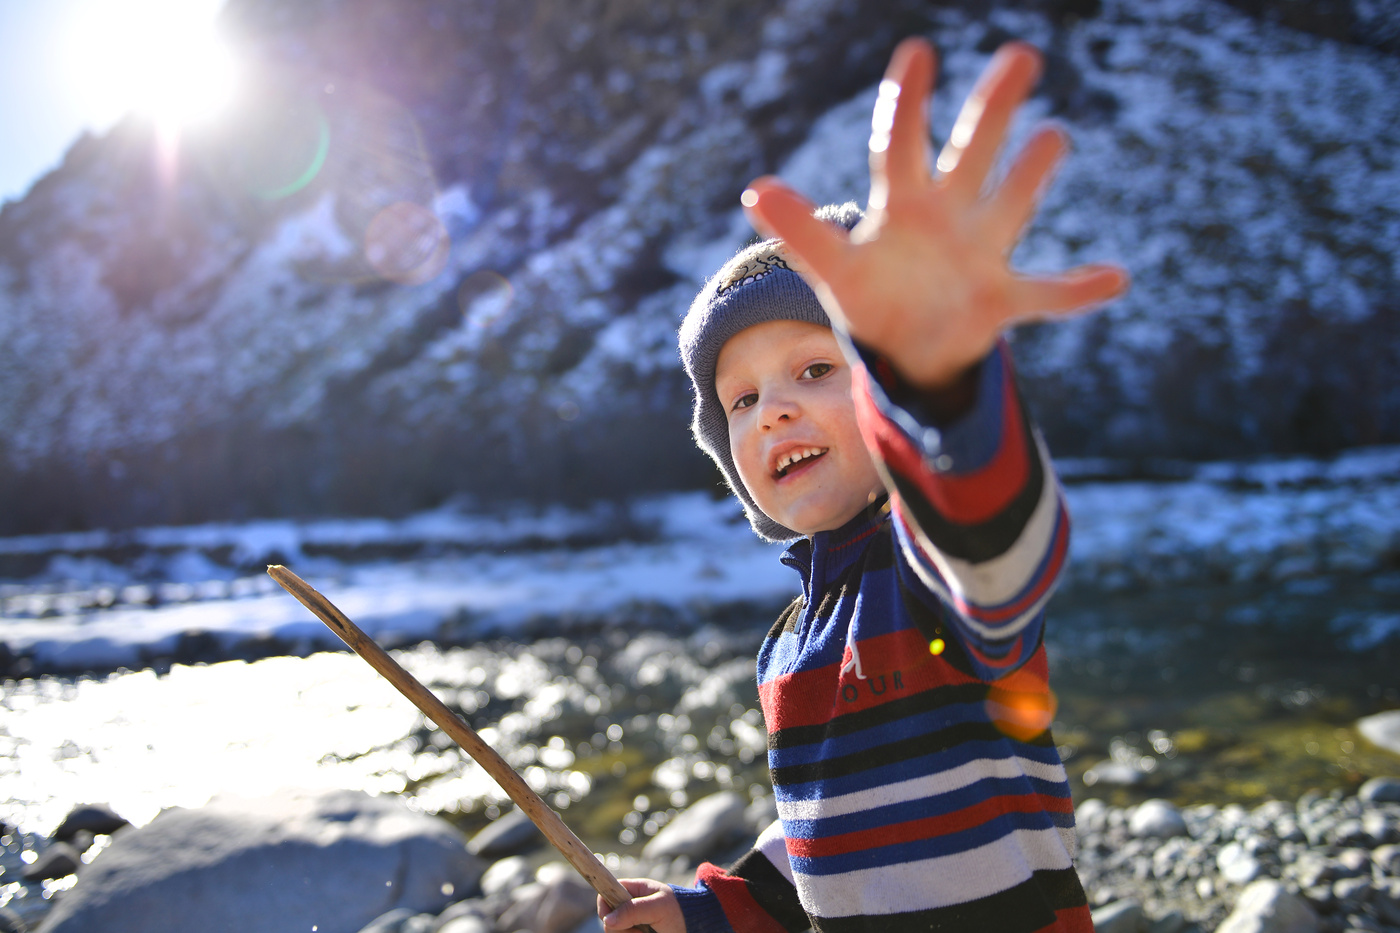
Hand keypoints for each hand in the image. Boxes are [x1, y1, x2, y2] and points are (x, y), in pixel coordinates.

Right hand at [598, 879, 685, 932]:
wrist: (699, 927)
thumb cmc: (682, 911)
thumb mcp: (659, 907)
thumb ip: (634, 910)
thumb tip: (607, 919)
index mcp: (636, 890)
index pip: (608, 891)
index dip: (604, 904)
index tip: (608, 918)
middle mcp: (632, 906)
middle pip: (608, 917)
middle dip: (619, 927)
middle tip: (638, 930)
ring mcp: (634, 922)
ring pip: (615, 931)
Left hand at [741, 38, 1128, 389]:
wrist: (906, 348)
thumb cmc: (872, 297)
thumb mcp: (833, 268)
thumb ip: (801, 232)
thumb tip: (754, 189)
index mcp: (902, 205)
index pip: (900, 144)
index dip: (905, 102)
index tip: (917, 52)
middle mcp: (948, 215)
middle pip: (970, 152)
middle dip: (992, 108)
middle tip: (1020, 55)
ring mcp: (980, 253)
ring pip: (1010, 206)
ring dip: (1030, 176)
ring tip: (1054, 137)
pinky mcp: (1002, 298)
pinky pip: (1046, 294)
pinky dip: (1078, 289)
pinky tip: (1115, 277)